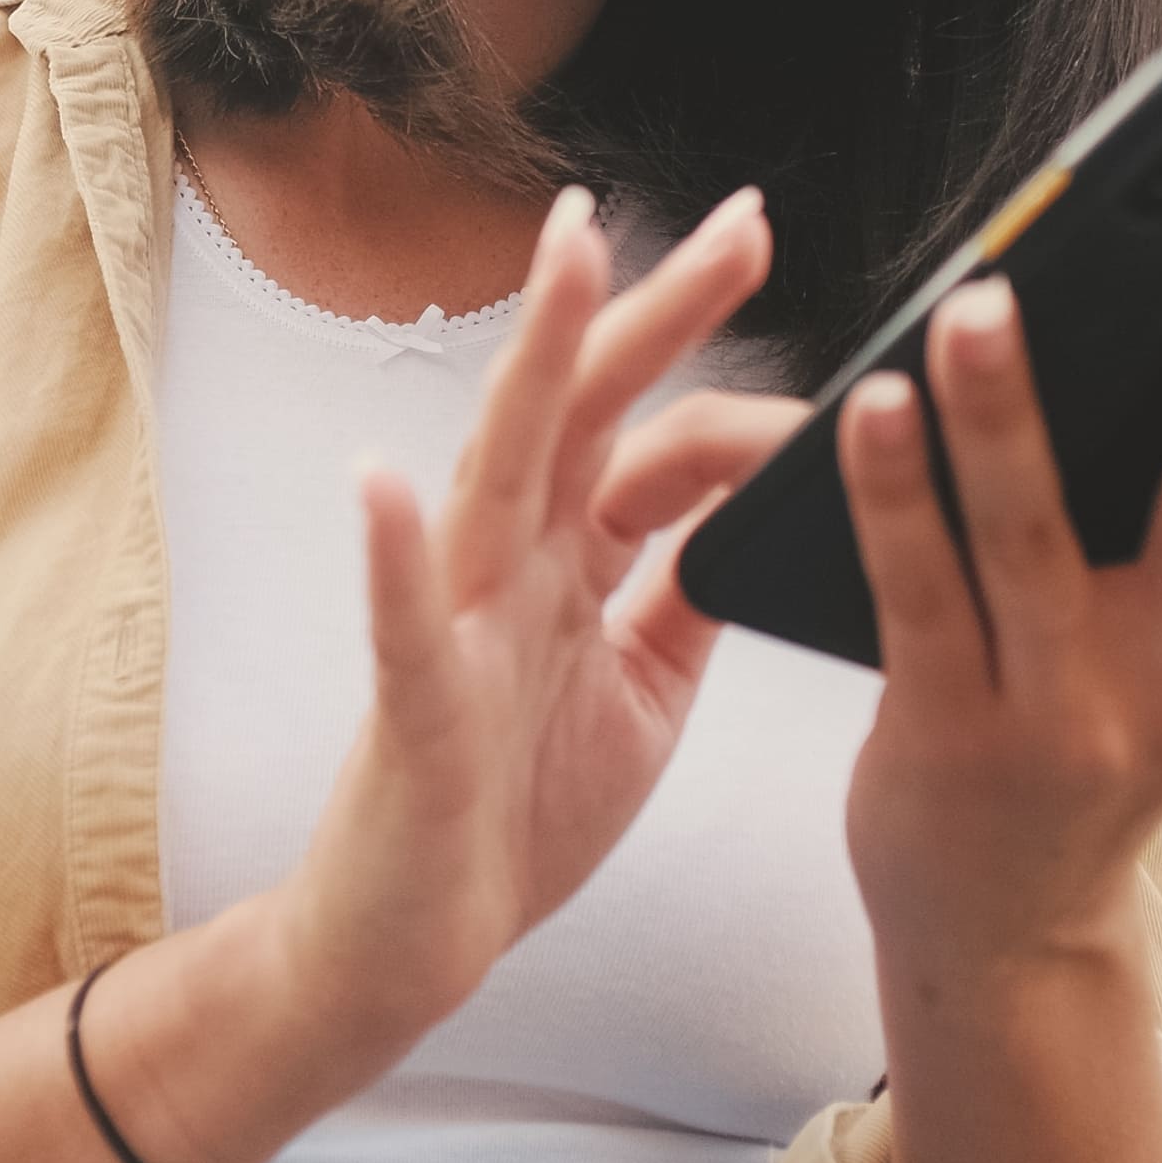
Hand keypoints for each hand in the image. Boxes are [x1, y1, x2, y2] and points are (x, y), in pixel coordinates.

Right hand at [271, 185, 800, 1041]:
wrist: (411, 947)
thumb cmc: (509, 814)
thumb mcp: (640, 690)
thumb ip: (683, 594)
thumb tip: (758, 509)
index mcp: (570, 563)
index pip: (651, 429)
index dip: (718, 357)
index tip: (778, 264)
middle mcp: (510, 566)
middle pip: (588, 407)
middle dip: (658, 306)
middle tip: (744, 216)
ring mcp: (455, 625)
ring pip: (498, 468)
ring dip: (532, 359)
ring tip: (568, 253)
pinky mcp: (414, 709)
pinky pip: (399, 623)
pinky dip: (391, 552)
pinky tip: (384, 483)